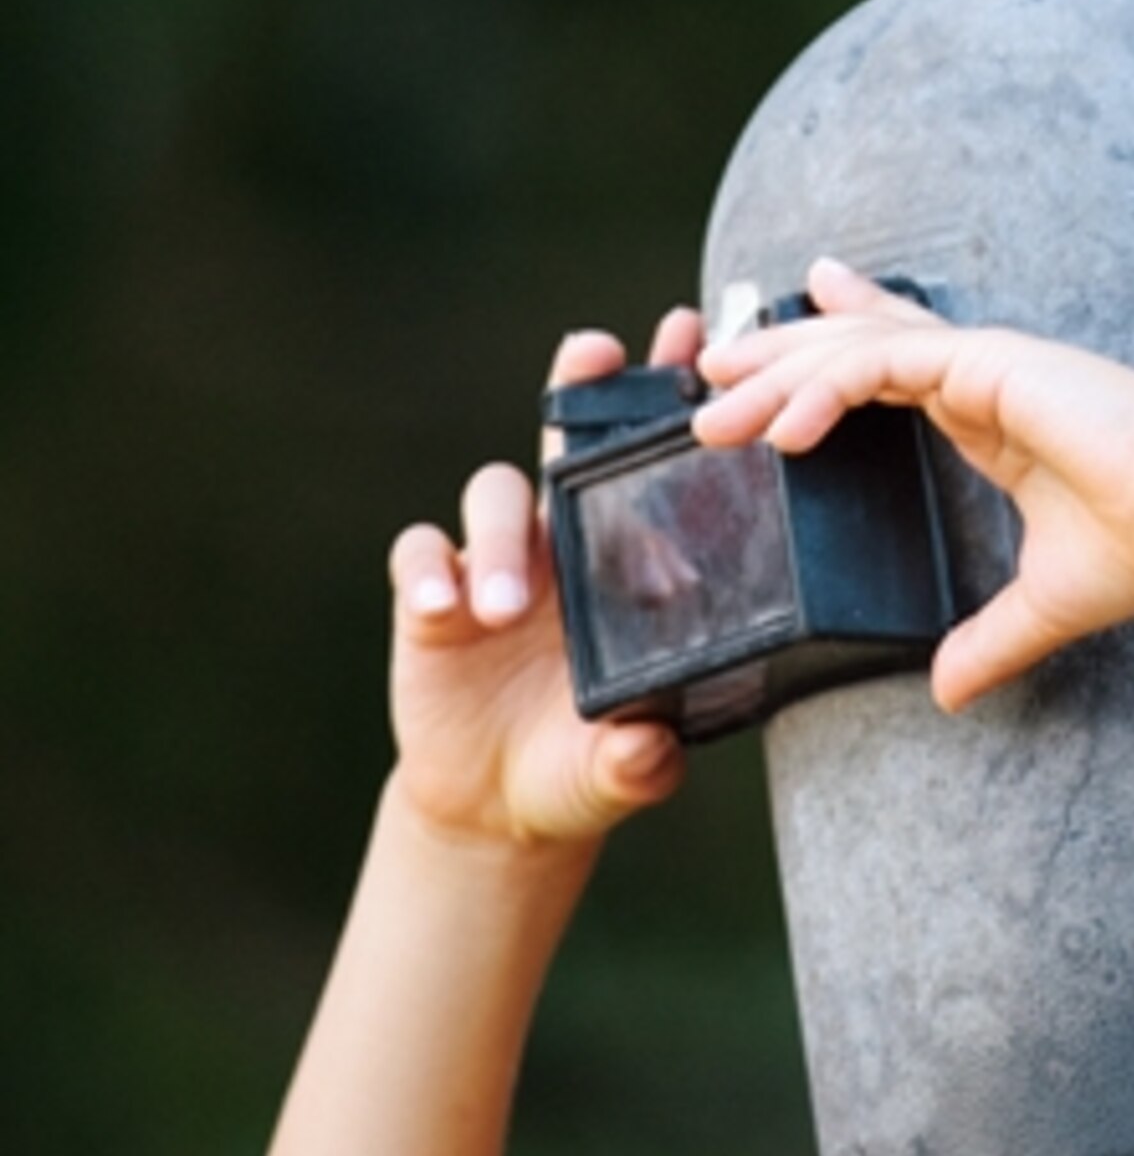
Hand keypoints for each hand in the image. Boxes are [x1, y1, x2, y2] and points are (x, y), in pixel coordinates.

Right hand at [386, 310, 704, 845]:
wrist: (500, 809)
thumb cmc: (579, 767)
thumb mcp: (619, 771)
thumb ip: (638, 761)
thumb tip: (647, 752)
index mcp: (622, 568)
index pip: (644, 474)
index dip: (662, 405)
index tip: (691, 345)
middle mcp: (560, 548)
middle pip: (566, 443)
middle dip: (582, 388)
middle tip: (597, 352)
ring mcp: (492, 565)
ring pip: (493, 497)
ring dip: (500, 539)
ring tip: (504, 607)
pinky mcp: (430, 597)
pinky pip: (420, 552)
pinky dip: (426, 569)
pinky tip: (438, 604)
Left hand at [694, 261, 1133, 708]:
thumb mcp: (1045, 601)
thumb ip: (991, 639)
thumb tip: (947, 691)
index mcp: (990, 410)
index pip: (892, 362)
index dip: (833, 349)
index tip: (776, 351)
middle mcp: (980, 374)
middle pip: (853, 346)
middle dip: (776, 354)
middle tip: (708, 367)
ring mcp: (982, 361)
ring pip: (851, 349)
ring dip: (775, 376)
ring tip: (712, 410)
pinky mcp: (987, 363)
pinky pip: (880, 365)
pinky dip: (824, 390)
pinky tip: (781, 430)